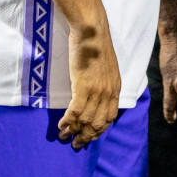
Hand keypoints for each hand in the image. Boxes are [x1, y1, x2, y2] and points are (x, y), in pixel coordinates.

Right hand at [60, 25, 121, 148]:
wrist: (92, 32)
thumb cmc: (97, 46)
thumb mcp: (108, 68)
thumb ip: (105, 83)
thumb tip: (98, 96)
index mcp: (115, 88)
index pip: (109, 117)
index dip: (99, 130)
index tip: (90, 136)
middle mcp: (108, 93)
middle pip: (98, 123)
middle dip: (86, 136)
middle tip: (76, 144)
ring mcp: (96, 91)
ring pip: (85, 119)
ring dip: (73, 131)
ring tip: (64, 136)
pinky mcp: (83, 87)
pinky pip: (75, 111)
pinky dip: (67, 121)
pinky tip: (61, 125)